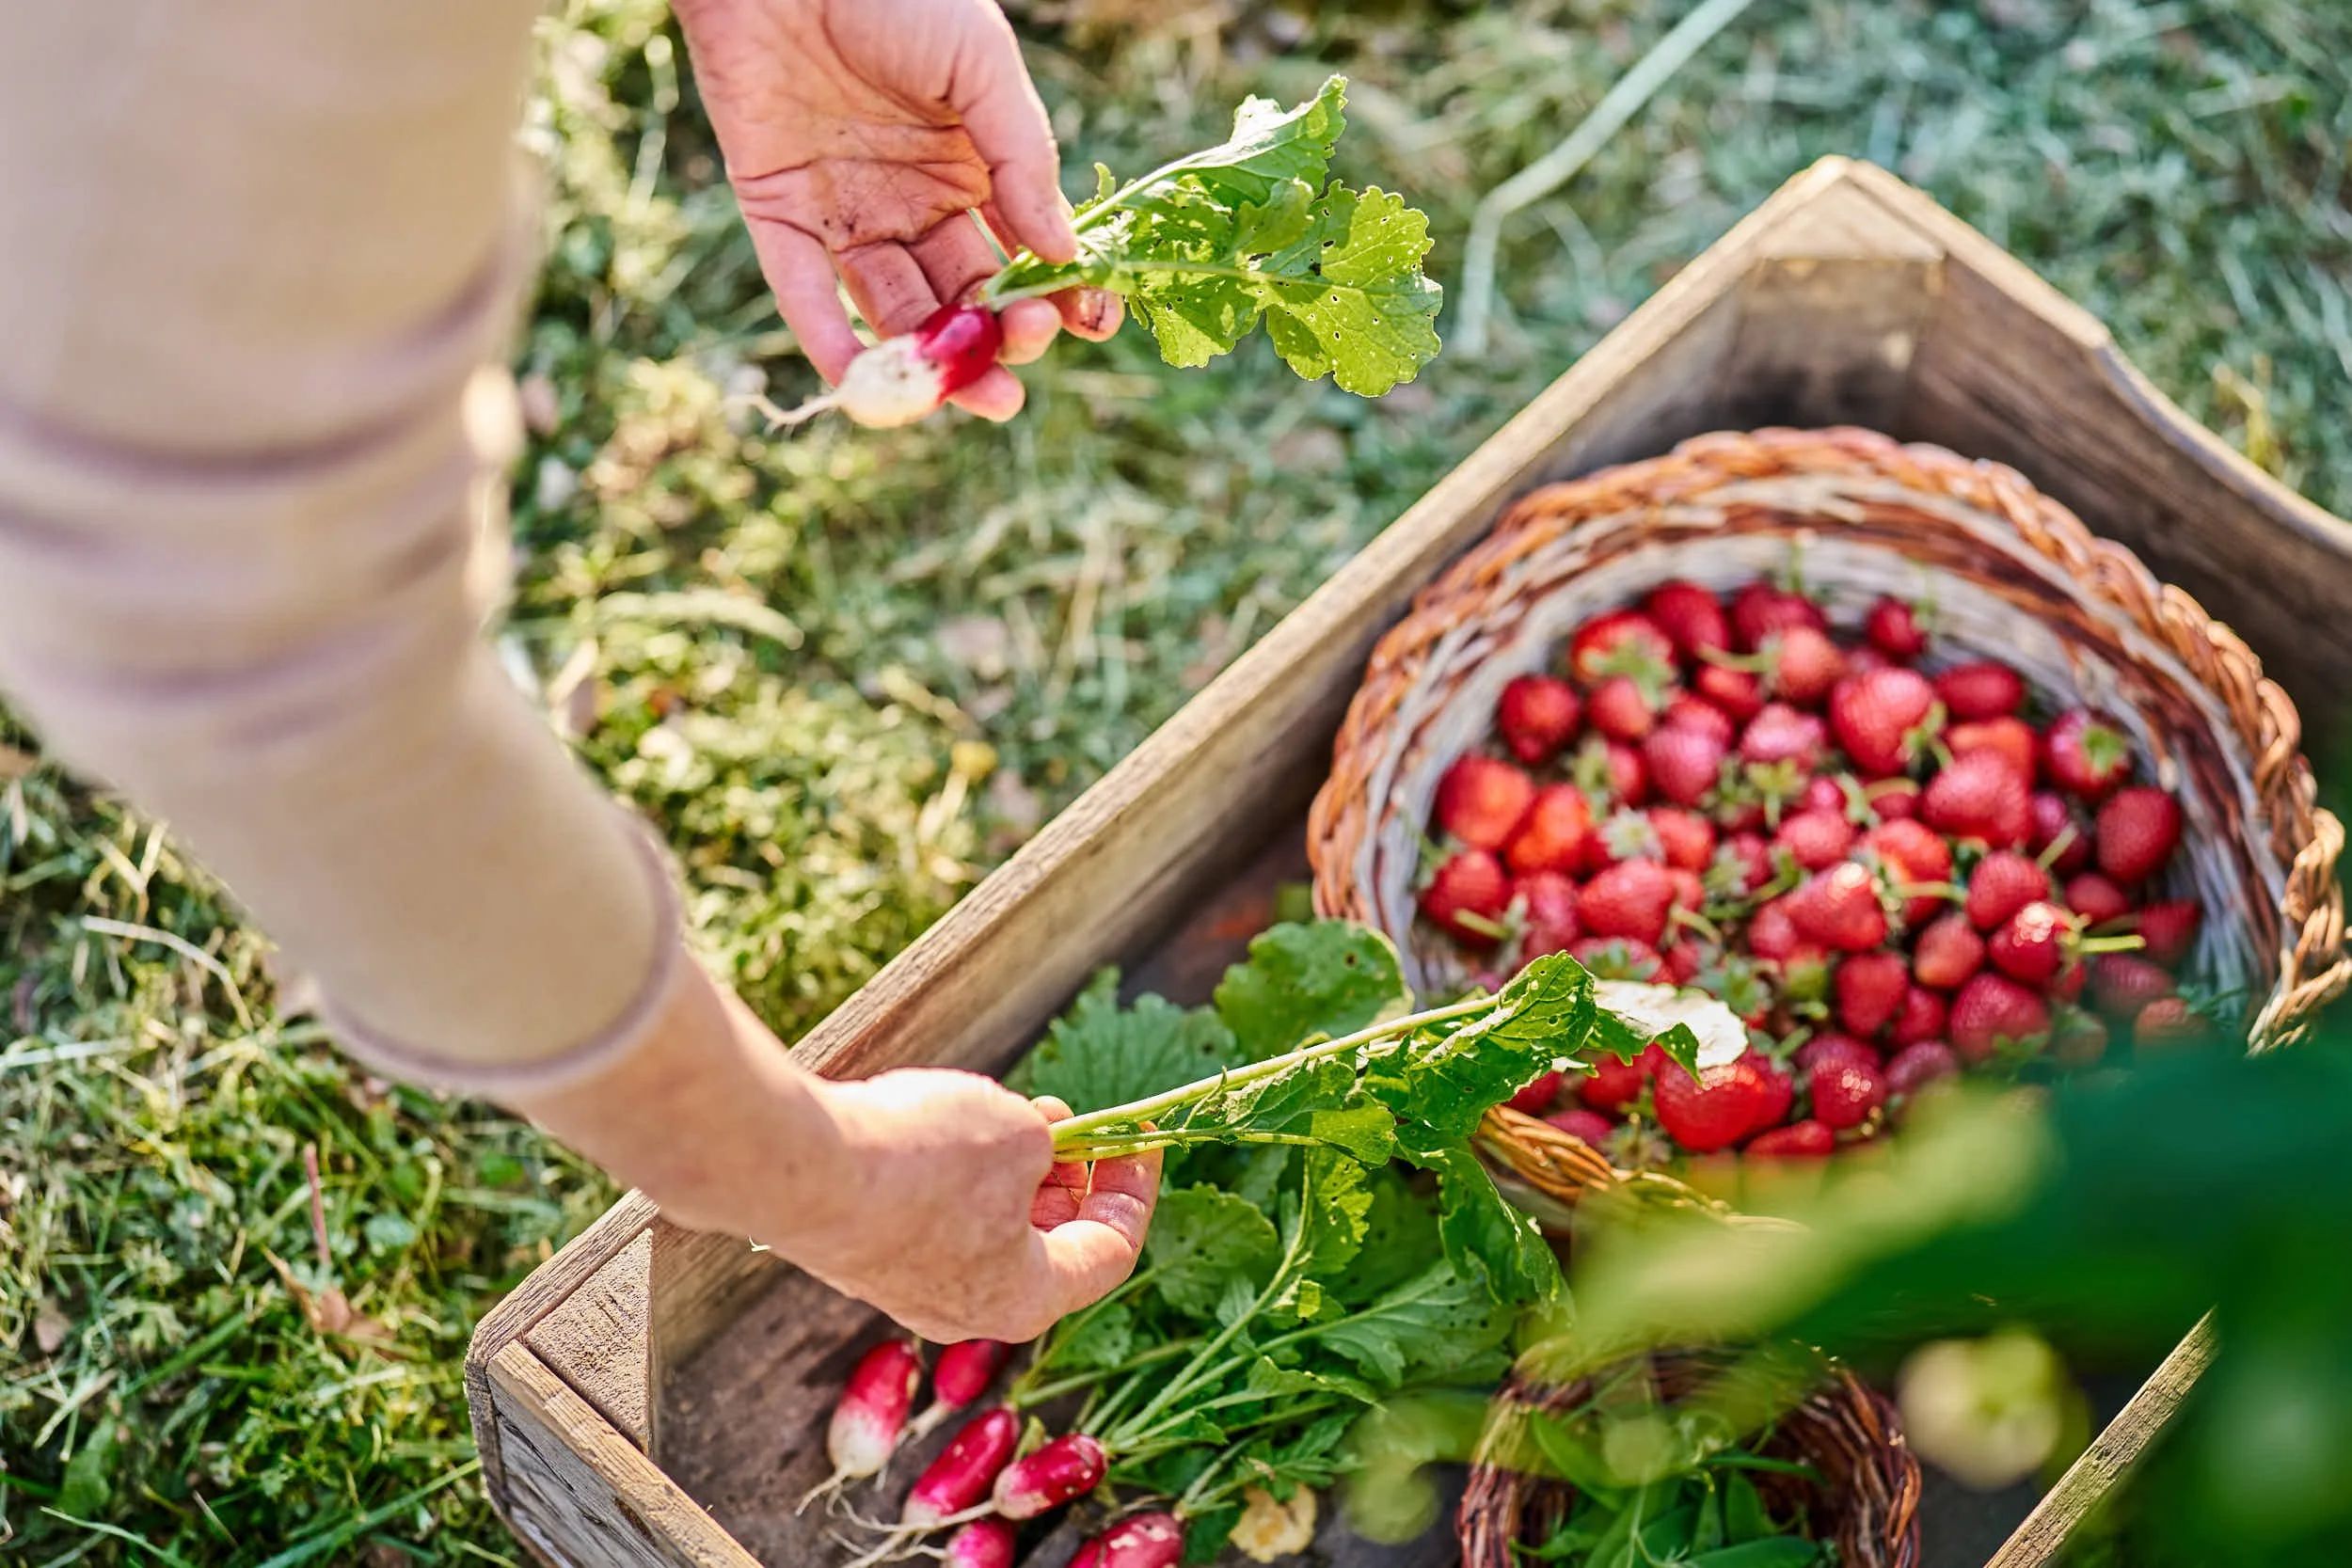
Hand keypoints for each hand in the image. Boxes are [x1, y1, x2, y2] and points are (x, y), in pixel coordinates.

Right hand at [502, 963, 1157, 1343]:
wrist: (794, 1164)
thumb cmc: (919, 1159)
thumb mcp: (1018, 1134)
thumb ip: (1048, 1143)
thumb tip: (1040, 1140)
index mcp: (1025, 1299)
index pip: (1111, 1252)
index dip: (1135, 1188)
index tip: (1138, 1137)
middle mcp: (966, 1310)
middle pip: (1048, 1246)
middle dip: (1069, 1177)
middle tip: (1071, 1119)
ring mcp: (907, 1285)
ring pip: (987, 1228)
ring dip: (1012, 1171)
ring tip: (1012, 1109)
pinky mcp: (864, 1252)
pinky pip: (934, 1217)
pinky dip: (959, 1175)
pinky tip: (950, 1123)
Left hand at [674, 0, 1121, 419]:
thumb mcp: (982, 68)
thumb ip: (1021, 159)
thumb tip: (1064, 255)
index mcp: (969, 171)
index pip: (1018, 255)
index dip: (1053, 295)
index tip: (1088, 323)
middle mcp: (911, 204)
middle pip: (960, 298)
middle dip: (995, 341)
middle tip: (1019, 361)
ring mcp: (846, 214)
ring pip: (893, 309)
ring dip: (929, 360)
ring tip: (973, 392)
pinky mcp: (777, 215)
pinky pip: (805, 293)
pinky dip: (830, 343)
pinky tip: (865, 384)